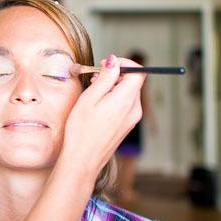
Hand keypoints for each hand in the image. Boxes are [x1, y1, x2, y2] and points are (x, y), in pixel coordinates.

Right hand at [61, 54, 145, 175]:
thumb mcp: (90, 98)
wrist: (83, 159)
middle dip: (116, 75)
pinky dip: (114, 98)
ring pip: (128, 93)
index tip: (107, 65)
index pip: (139, 72)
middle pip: (133, 82)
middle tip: (95, 78)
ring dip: (114, 87)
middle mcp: (134, 109)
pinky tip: (98, 105)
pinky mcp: (126, 126)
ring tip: (94, 92)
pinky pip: (125, 105)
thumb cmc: (82, 131)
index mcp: (126, 100)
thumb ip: (105, 77)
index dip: (124, 63)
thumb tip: (115, 62)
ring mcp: (132, 119)